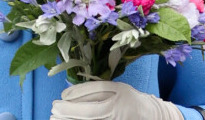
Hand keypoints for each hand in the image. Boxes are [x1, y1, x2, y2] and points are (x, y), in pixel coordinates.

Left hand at [50, 81, 182, 119]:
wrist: (151, 115)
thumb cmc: (130, 98)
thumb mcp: (114, 87)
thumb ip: (94, 89)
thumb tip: (68, 93)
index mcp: (115, 98)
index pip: (90, 100)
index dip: (72, 100)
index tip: (58, 99)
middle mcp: (114, 112)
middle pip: (88, 114)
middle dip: (67, 113)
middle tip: (53, 110)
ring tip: (56, 118)